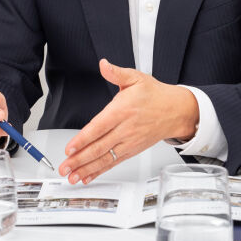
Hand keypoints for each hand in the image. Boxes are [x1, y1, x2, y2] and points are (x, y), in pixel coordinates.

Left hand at [59, 59, 198, 184]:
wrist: (176, 111)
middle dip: (80, 159)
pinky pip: (113, 163)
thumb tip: (104, 64)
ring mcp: (129, 142)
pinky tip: (87, 176)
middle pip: (99, 147)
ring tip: (72, 176)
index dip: (84, 139)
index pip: (99, 127)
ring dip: (87, 169)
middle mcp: (125, 129)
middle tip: (64, 167)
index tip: (70, 147)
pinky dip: (99, 171)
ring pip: (105, 158)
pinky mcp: (132, 150)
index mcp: (123, 110)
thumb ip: (116, 72)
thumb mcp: (136, 77)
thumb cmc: (155, 95)